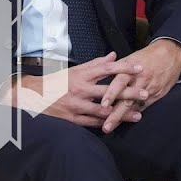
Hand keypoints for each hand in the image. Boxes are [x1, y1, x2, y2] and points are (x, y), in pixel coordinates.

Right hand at [8, 52, 146, 128]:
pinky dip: (106, 123)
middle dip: (128, 92)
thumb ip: (96, 64)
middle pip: (108, 91)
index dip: (124, 67)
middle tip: (145, 93)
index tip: (140, 67)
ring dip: (122, 113)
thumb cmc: (58, 81)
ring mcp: (76, 105)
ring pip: (103, 110)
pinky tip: (119, 124)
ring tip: (138, 115)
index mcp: (81, 75)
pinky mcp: (72, 119)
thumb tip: (114, 55)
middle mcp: (80, 89)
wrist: (34, 97)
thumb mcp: (76, 69)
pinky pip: (93, 122)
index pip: (107, 69)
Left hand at [98, 40, 180, 132]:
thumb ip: (117, 68)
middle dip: (116, 114)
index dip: (112, 93)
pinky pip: (143, 106)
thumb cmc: (148, 56)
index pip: (120, 82)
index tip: (102, 105)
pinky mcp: (157, 94)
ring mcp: (150, 88)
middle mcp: (140, 80)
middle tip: (106, 127)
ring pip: (135, 106)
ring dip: (123, 118)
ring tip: (112, 127)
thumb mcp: (131, 57)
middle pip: (127, 99)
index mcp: (131, 68)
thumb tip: (100, 76)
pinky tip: (124, 122)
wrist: (172, 53)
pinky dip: (134, 114)